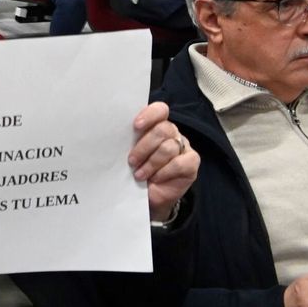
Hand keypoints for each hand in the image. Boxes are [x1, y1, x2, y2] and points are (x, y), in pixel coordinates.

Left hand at [127, 102, 198, 221]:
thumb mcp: (130, 155)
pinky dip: (164, 172)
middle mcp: (171, 132)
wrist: (150, 196)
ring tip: (139, 174)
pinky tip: (155, 178)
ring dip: (151, 163)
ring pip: (169, 147)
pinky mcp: (191, 162)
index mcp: (155, 125)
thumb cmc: (137, 170)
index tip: (136, 126)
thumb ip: (129, 142)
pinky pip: (179, 163)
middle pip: (163, 129)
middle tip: (132, 161)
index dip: (149, 115)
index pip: (159, 110)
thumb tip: (116, 136)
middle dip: (144, 147)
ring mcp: (183, 146)